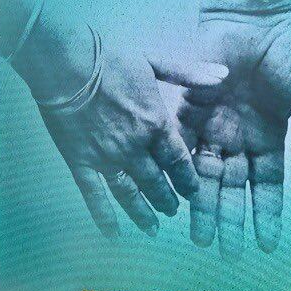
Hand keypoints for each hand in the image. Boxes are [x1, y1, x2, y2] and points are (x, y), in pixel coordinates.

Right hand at [38, 35, 218, 237]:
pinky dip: (103, 216)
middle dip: (167, 199)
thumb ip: (189, 72)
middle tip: (173, 211)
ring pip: (130, 194)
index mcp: (156, 124)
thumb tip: (224, 74)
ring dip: (143, 213)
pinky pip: (94, 195)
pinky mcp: (80, 161)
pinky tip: (112, 234)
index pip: (179, 161)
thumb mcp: (155, 60)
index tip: (194, 192)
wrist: (66, 61)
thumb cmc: (110, 57)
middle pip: (157, 182)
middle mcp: (134, 147)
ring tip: (152, 228)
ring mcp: (106, 157)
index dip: (188, 180)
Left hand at [160, 0, 290, 255]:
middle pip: (233, 186)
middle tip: (226, 253)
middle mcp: (239, 133)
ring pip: (206, 171)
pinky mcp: (190, 102)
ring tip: (200, 236)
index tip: (266, 245)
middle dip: (230, 219)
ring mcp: (214, 119)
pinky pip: (183, 140)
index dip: (266, 215)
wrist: (259, 5)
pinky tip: (178, 194)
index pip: (267, 185)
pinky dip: (180, 167)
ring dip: (203, 204)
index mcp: (271, 135)